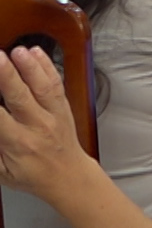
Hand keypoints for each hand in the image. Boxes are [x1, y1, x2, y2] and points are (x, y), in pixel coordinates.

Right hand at [0, 46, 94, 204]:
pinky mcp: (63, 107)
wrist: (69, 176)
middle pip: (20, 97)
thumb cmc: (32, 175)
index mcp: (18, 144)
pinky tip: (36, 52)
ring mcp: (54, 114)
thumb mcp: (2, 171)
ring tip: (18, 51)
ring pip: (43, 87)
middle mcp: (37, 126)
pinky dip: (47, 66)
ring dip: (31, 66)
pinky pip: (57, 84)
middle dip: (7, 76)